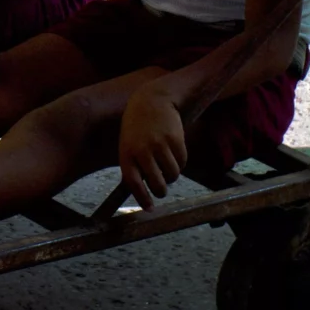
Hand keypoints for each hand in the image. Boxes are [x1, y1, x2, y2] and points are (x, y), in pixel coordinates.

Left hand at [115, 86, 188, 204]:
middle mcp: (142, 150)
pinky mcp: (175, 139)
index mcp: (127, 153)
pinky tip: (174, 153)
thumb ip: (133, 165)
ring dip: (171, 175)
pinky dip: (181, 163)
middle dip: (161, 191)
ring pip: (172, 174)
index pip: (134, 183)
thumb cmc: (137, 127)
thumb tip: (140, 192)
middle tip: (161, 189)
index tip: (150, 208)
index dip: (143, 198)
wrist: (151, 101)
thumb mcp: (127, 144)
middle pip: (157, 184)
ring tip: (166, 166)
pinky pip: (183, 162)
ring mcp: (160, 144)